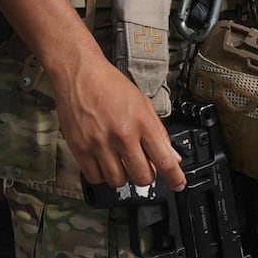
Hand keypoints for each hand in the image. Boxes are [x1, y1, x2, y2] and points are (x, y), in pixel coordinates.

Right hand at [44, 39, 184, 191]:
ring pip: (118, 181)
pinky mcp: (80, 148)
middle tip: (142, 166)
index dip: (175, 177)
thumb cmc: (110, 85)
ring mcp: (99, 144)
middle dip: (146, 175)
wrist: (79, 73)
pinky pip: (95, 177)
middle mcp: (122, 135)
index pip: (164, 160)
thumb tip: (171, 155)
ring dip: (123, 176)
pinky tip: (103, 163)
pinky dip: (102, 175)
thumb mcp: (142, 103)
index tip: (179, 184)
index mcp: (142, 123)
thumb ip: (158, 131)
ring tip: (120, 162)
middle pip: (142, 176)